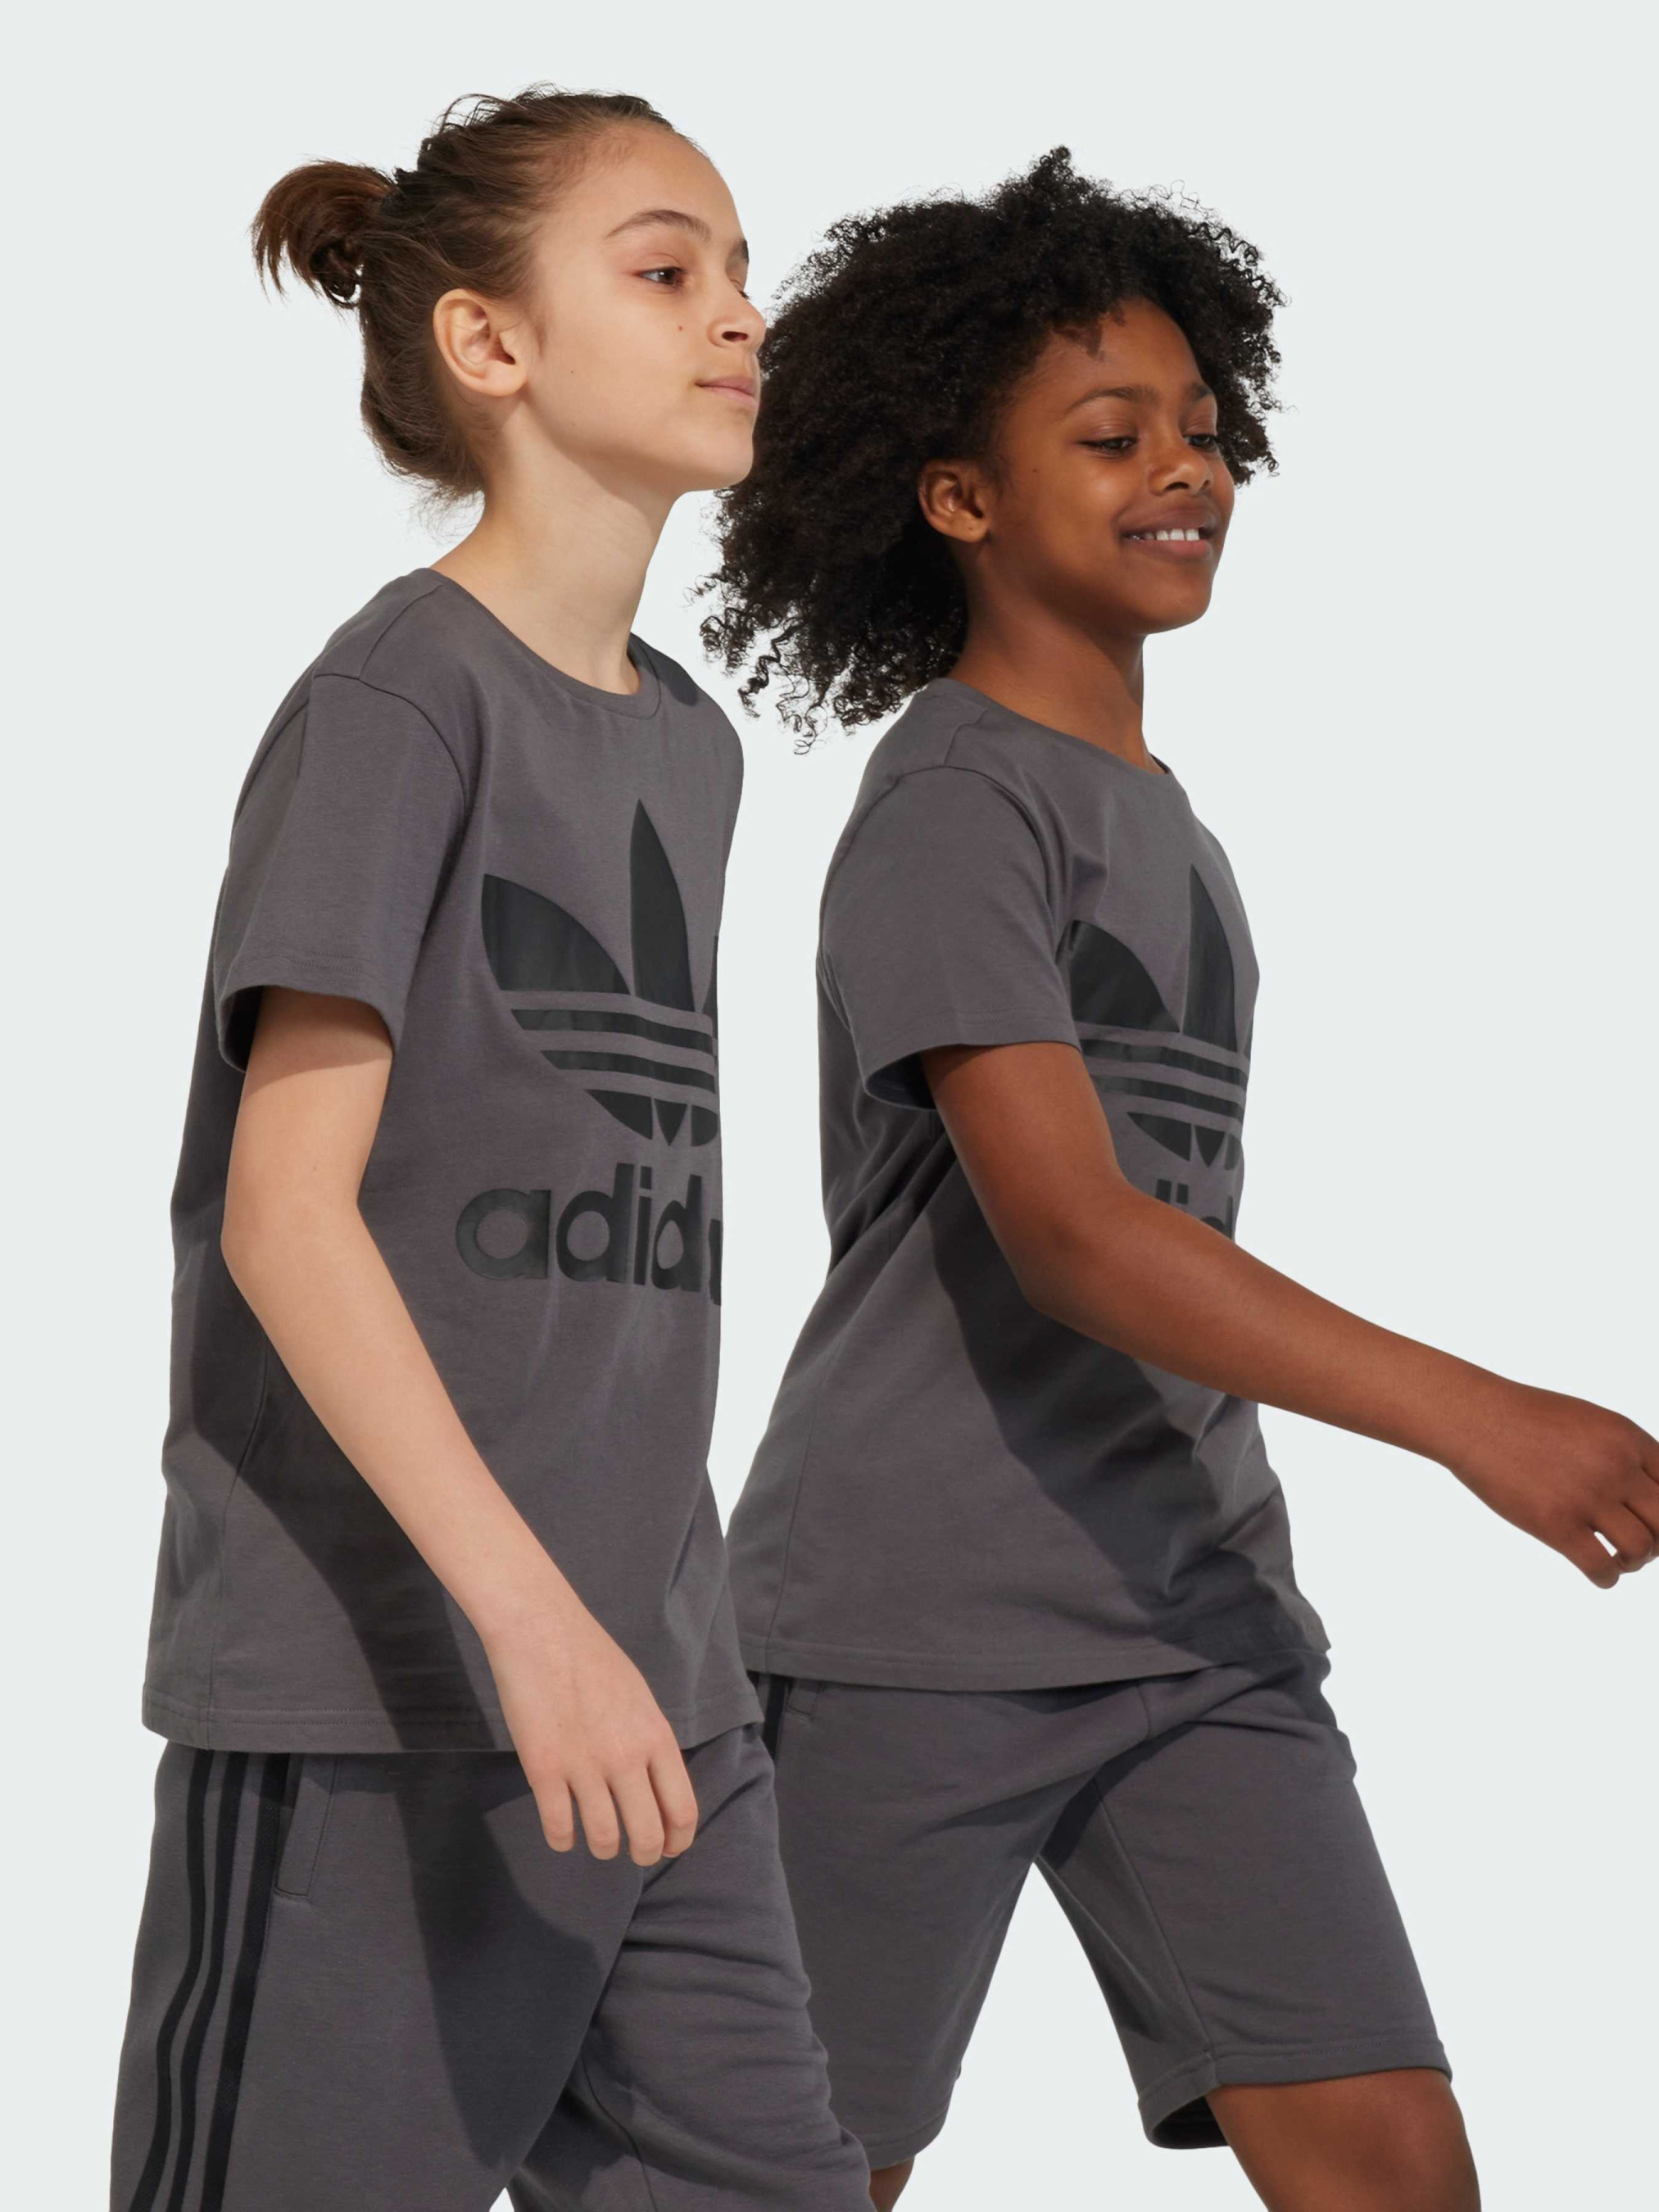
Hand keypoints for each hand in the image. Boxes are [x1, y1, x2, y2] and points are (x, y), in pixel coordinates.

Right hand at [480, 1585, 698, 1863]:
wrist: (543, 1631)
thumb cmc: (593, 1658)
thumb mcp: (639, 1697)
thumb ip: (649, 1741)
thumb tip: (654, 1784)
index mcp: (656, 1737)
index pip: (682, 1809)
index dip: (678, 1839)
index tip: (668, 1846)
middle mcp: (626, 1757)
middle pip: (646, 1833)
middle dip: (643, 1853)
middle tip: (635, 1853)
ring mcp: (584, 1766)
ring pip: (603, 1838)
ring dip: (603, 1848)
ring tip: (598, 1841)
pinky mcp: (544, 1769)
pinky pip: (559, 1827)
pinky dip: (563, 1839)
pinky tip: (563, 1833)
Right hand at [1447, 1380, 1658, 1586]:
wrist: (1474, 1418)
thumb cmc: (1526, 1418)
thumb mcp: (1589, 1421)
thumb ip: (1622, 1452)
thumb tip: (1646, 1493)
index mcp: (1626, 1437)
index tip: (1650, 1520)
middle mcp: (1615, 1466)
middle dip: (1658, 1540)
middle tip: (1638, 1543)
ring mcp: (1586, 1496)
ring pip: (1641, 1548)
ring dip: (1635, 1561)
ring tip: (1618, 1558)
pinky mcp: (1556, 1524)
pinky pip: (1601, 1567)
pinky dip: (1607, 1577)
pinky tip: (1598, 1572)